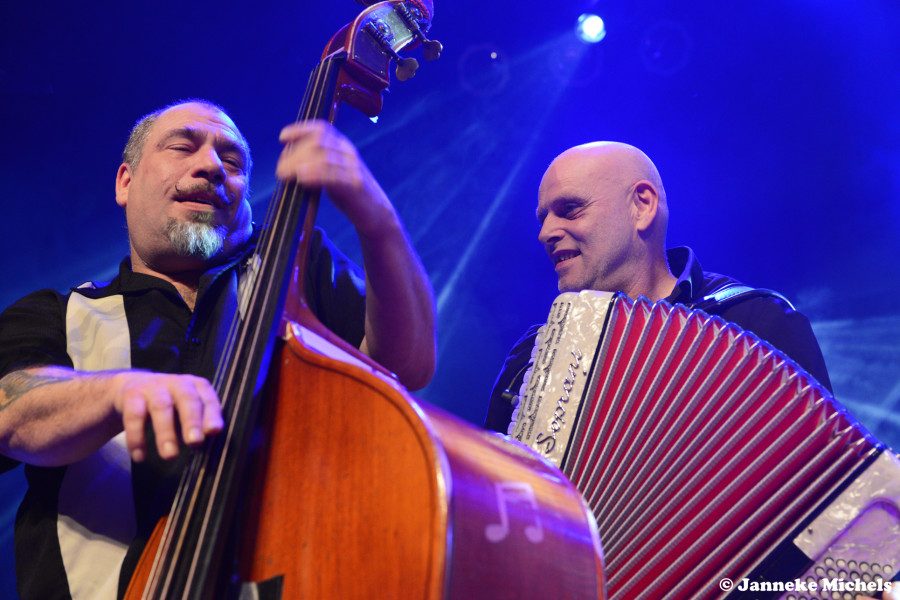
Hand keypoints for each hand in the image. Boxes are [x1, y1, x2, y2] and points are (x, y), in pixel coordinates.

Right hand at [112, 371, 222, 461]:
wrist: (132, 385)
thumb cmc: (170, 403)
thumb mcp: (187, 409)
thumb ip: (200, 423)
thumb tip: (210, 440)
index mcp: (196, 386)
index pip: (208, 399)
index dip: (212, 414)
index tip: (214, 431)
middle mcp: (177, 384)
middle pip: (187, 399)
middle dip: (192, 421)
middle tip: (195, 442)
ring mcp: (154, 388)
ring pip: (161, 407)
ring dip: (166, 432)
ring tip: (170, 456)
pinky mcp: (132, 395)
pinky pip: (134, 417)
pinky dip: (136, 438)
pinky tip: (140, 456)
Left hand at [276, 121, 394, 236]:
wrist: (376, 213)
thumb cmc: (349, 194)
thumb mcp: (332, 173)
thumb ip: (315, 165)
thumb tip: (286, 163)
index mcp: (343, 146)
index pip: (322, 128)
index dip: (300, 129)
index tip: (283, 138)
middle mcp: (349, 153)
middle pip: (318, 143)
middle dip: (294, 154)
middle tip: (280, 170)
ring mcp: (354, 168)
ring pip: (324, 157)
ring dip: (299, 164)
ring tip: (285, 175)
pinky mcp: (356, 185)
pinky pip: (333, 175)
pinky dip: (314, 174)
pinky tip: (301, 178)